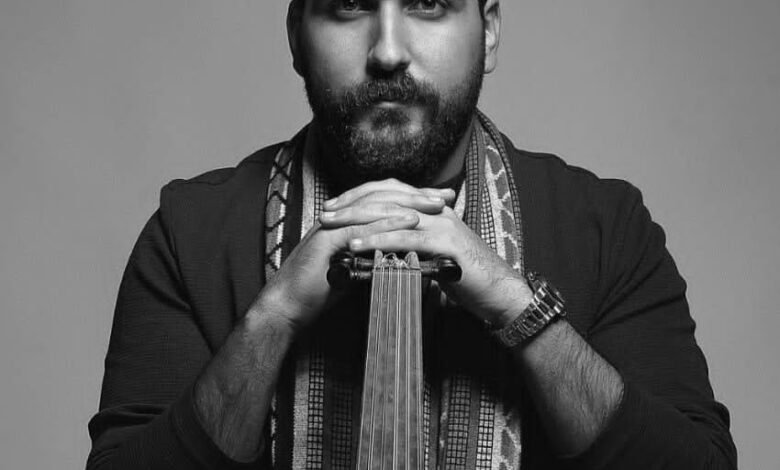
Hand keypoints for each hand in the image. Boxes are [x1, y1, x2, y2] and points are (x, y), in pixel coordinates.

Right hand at [255, 179, 453, 332]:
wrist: (287, 306)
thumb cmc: (318, 290)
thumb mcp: (354, 269)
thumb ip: (374, 257)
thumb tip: (403, 258)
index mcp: (347, 220)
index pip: (384, 200)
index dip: (413, 197)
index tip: (442, 200)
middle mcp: (340, 217)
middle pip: (383, 195)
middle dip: (417, 194)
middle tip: (445, 196)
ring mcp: (332, 226)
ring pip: (374, 205)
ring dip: (408, 204)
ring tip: (435, 205)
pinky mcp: (327, 240)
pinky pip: (361, 226)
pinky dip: (387, 222)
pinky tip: (409, 222)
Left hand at [321, 179, 532, 326]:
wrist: (500, 294)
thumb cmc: (468, 279)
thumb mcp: (436, 256)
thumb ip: (415, 246)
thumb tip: (388, 250)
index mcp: (433, 210)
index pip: (390, 194)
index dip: (360, 197)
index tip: (333, 207)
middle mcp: (437, 211)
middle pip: (386, 199)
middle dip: (351, 205)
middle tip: (324, 213)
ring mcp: (442, 225)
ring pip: (391, 214)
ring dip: (356, 220)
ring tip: (331, 227)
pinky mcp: (445, 244)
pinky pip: (404, 237)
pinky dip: (377, 239)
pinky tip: (356, 244)